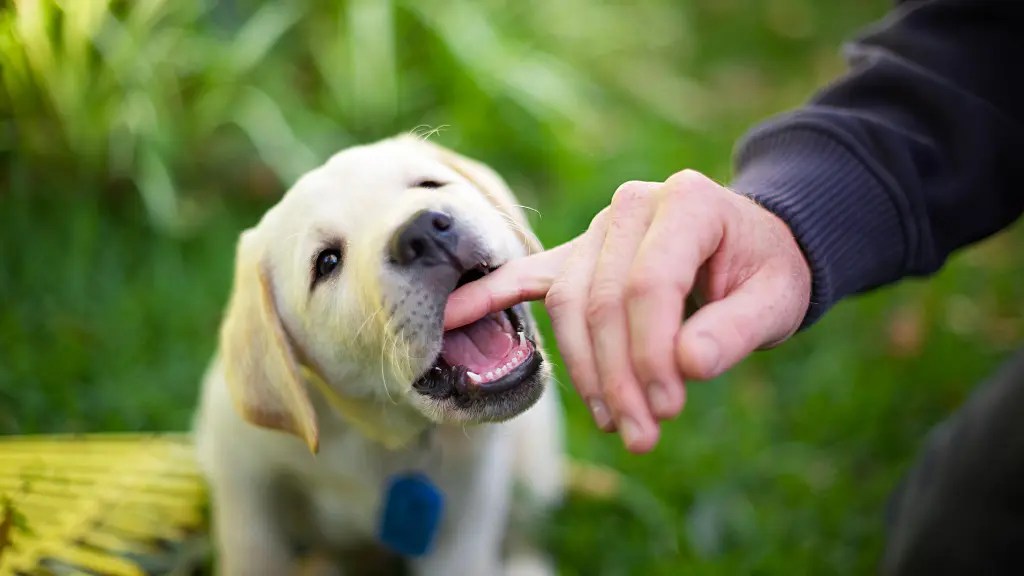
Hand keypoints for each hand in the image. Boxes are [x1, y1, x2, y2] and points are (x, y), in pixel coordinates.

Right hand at [444, 170, 811, 452]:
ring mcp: (598, 229)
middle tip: (641, 435)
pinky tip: (450, 319)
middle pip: (602, 299)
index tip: (666, 409)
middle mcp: (633, 206)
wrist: (749, 245)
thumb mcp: (777, 298)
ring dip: (585, 370)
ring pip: (568, 303)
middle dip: (618, 376)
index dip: (652, 353)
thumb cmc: (765, 271)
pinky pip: (527, 277)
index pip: (650, 283)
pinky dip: (489, 296)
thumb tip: (687, 366)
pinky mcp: (576, 255)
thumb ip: (737, 329)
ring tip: (613, 422)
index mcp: (686, 202)